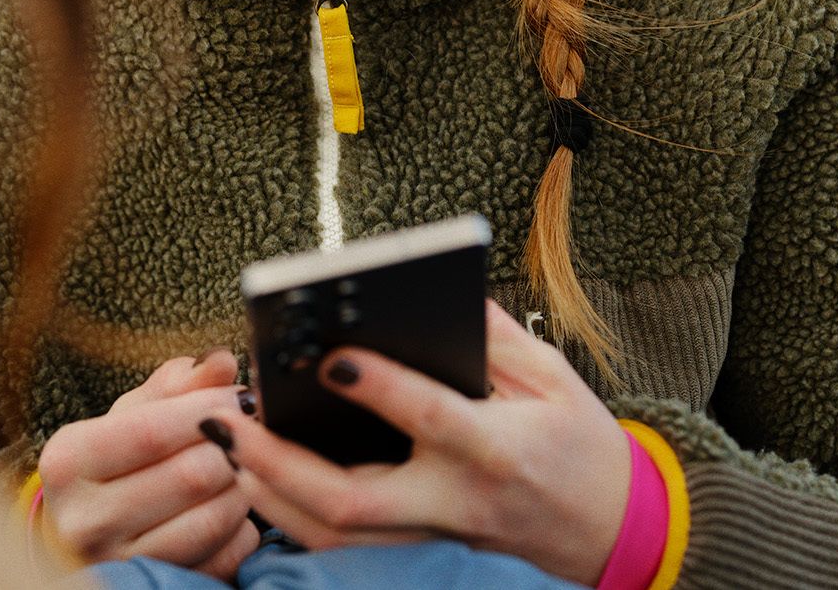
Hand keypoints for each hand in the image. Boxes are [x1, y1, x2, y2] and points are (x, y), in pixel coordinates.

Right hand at [38, 349, 257, 578]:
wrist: (88, 527)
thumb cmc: (115, 458)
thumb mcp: (133, 411)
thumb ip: (179, 382)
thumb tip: (223, 363)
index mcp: (69, 461)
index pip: (151, 431)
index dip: (208, 408)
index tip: (240, 396)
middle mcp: (83, 520)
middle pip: (190, 476)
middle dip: (232, 446)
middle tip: (249, 430)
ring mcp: (116, 565)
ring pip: (213, 520)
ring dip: (242, 486)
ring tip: (239, 464)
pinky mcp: (151, 589)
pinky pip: (224, 557)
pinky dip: (242, 528)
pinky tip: (231, 507)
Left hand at [203, 300, 630, 586]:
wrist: (613, 530)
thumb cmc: (579, 442)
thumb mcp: (550, 376)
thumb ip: (489, 332)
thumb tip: (432, 290)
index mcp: (494, 448)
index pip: (428, 418)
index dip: (378, 388)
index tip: (329, 354)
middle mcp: (455, 501)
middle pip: (353, 500)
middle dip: (279, 465)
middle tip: (228, 423)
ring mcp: (433, 534)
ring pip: (335, 535)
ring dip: (269, 493)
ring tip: (225, 444)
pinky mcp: (419, 548)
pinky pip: (343, 544)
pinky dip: (290, 515)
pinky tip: (256, 477)